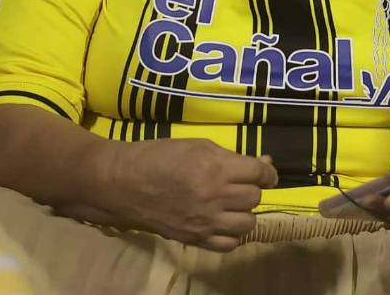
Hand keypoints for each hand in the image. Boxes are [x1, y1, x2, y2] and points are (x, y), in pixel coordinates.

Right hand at [79, 138, 277, 251]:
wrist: (122, 183)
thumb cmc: (159, 156)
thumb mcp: (198, 145)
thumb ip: (230, 156)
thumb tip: (262, 164)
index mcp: (216, 169)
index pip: (259, 174)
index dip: (268, 172)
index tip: (266, 172)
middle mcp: (214, 198)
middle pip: (255, 197)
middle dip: (253, 188)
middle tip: (241, 184)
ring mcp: (204, 222)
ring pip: (248, 222)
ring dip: (245, 212)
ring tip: (233, 204)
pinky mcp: (193, 239)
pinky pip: (229, 244)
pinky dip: (233, 235)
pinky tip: (225, 223)